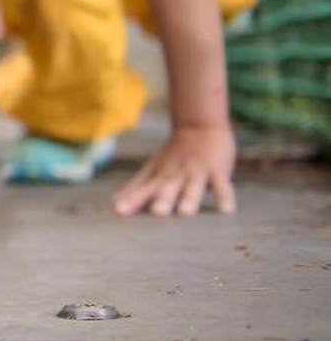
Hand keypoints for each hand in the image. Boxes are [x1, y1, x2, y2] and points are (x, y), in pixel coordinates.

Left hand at [114, 124, 235, 216]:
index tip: (118, 210)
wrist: (200, 127)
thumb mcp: (153, 170)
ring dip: (190, 198)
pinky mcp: (218, 170)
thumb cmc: (174, 156)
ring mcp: (196, 172)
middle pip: (167, 188)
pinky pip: (222, 185)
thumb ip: (135, 188)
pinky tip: (226, 210)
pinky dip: (224, 196)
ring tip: (186, 212)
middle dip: (162, 200)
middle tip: (157, 212)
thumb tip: (113, 203)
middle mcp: (175, 175)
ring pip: (193, 187)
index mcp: (159, 176)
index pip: (143, 189)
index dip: (131, 199)